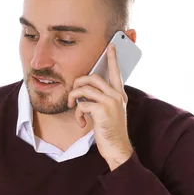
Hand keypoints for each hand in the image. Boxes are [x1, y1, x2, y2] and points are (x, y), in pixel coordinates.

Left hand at [67, 43, 133, 170]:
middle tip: (74, 95)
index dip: (112, 58)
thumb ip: (101, 99)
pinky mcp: (103, 110)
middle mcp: (117, 95)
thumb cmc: (109, 131)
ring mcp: (111, 102)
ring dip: (74, 98)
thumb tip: (85, 91)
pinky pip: (82, 104)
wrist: (117, 148)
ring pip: (84, 89)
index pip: (116, 72)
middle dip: (78, 83)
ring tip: (74, 108)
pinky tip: (82, 123)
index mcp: (119, 94)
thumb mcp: (108, 112)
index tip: (111, 46)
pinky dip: (78, 114)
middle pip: (92, 77)